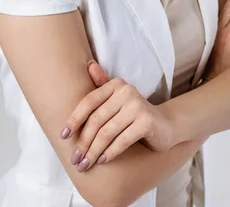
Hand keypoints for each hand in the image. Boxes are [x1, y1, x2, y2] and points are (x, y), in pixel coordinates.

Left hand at [59, 61, 175, 171]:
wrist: (166, 125)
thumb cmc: (134, 115)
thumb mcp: (117, 101)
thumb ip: (102, 86)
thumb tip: (88, 65)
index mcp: (116, 84)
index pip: (89, 101)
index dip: (74, 119)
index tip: (63, 136)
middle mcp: (126, 91)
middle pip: (96, 120)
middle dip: (83, 142)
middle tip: (75, 159)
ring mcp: (137, 105)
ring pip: (107, 132)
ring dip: (93, 151)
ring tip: (85, 164)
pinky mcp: (146, 122)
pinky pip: (122, 140)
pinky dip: (110, 153)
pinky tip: (102, 161)